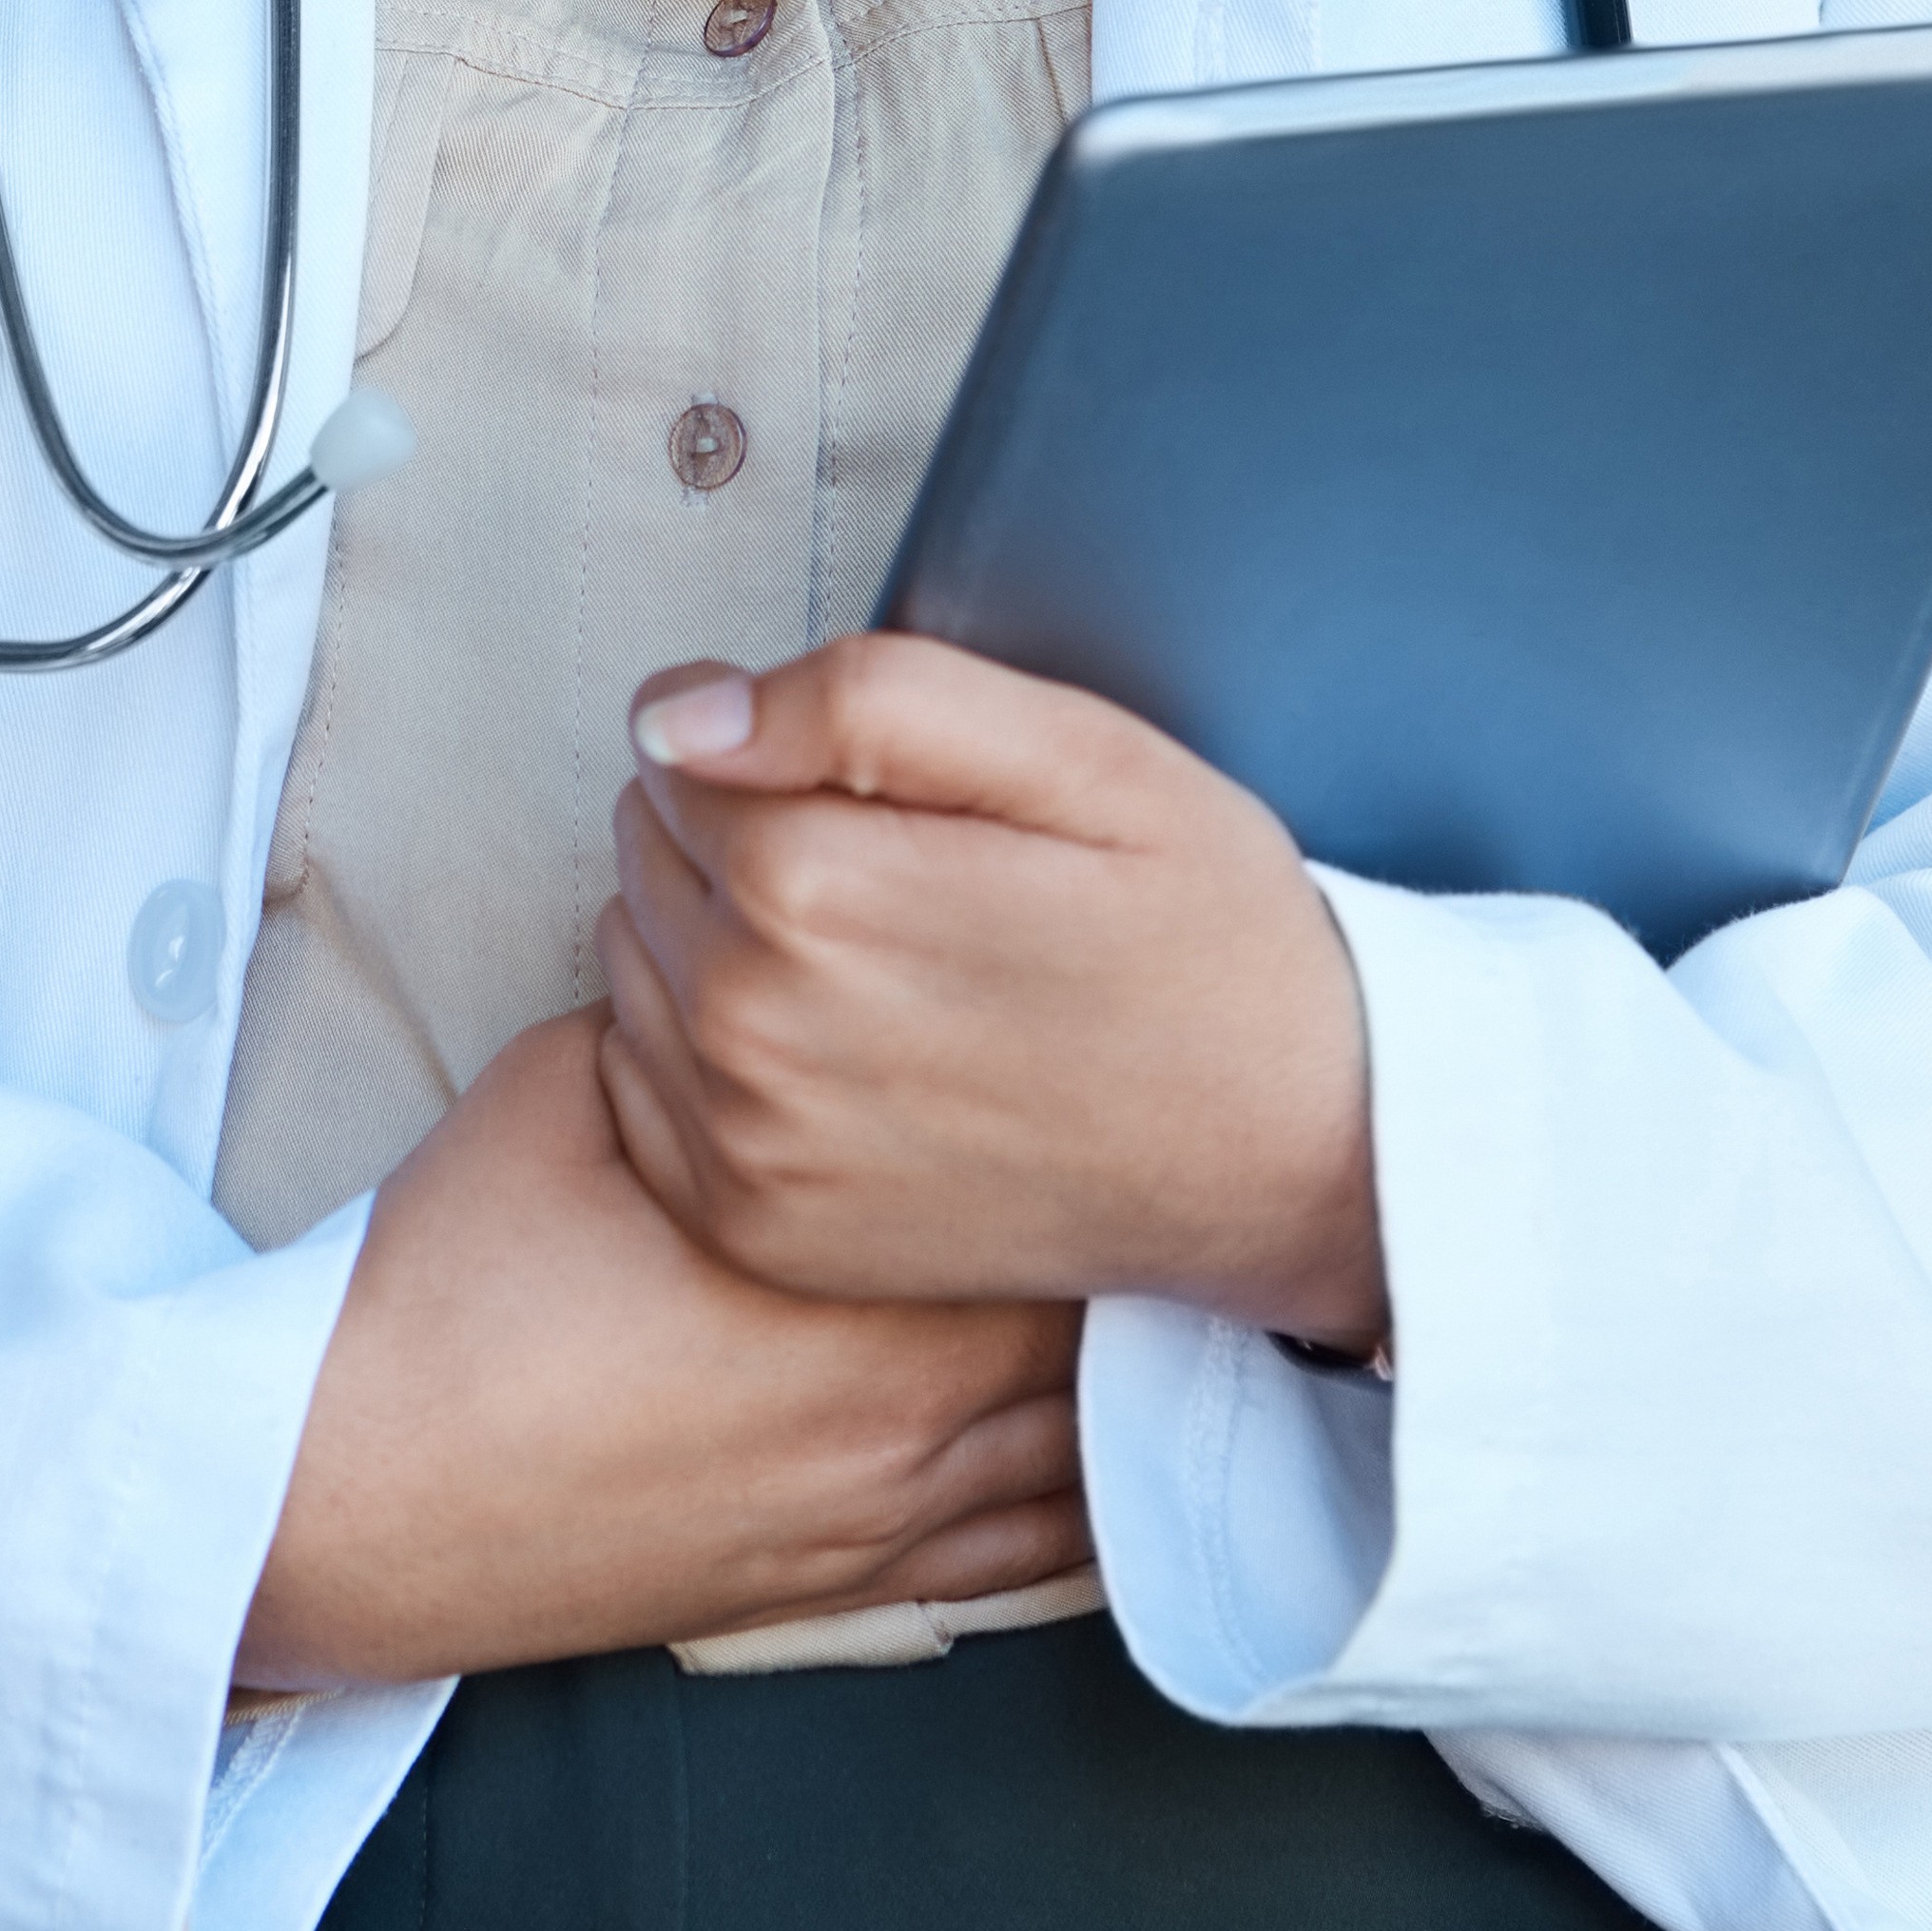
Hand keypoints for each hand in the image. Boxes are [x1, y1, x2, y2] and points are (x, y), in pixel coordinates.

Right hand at [242, 1008, 1084, 1686]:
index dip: (1086, 1116)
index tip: (1106, 1056)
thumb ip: (694, 1024)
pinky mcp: (848, 1586)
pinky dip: (1088, 1490)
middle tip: (1149, 1149)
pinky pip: (1034, 1556)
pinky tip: (1105, 1430)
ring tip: (1149, 1280)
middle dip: (1120, 1239)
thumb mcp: (565, 1089)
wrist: (354, 1490)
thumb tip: (758, 971)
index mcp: (844, 1288)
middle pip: (1092, 1324)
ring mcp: (885, 1522)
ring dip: (1121, 1365)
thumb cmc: (449, 1303)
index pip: (1035, 1197)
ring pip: (1083, 1444)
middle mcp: (900, 1422)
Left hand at [601, 634, 1386, 1349]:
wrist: (1295, 1159)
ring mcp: (746, 1147)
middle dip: (741, 835)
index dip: (779, 750)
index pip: (679, 751)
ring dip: (717, 942)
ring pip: (637, 960)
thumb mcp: (1087, 757)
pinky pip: (643, 1085)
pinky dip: (707, 1057)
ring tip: (880, 966)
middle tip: (901, 881)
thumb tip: (681, 714)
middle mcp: (753, 1028)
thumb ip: (869, 700)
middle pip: (648, 851)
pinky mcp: (752, 1229)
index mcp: (815, 890)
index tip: (889, 799)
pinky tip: (837, 1056)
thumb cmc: (1203, 944)